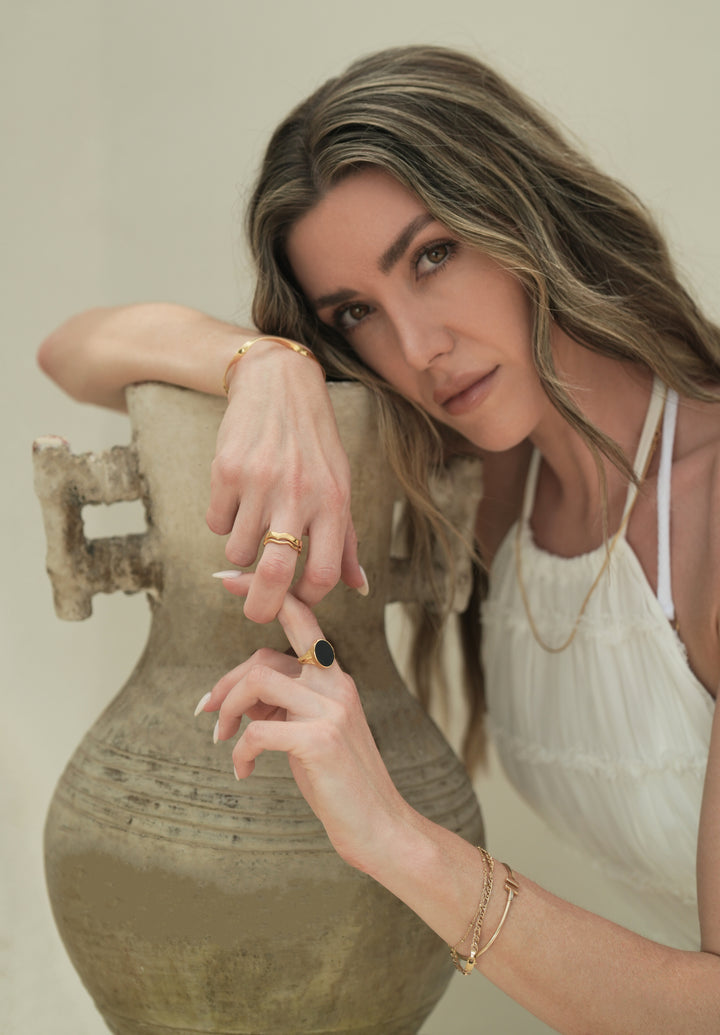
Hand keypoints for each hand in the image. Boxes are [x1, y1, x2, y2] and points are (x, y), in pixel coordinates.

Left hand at [196, 574, 405, 870]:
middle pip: (262, 658)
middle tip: (206, 713)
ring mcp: (331, 709)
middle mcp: (336, 683)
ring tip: (223, 741)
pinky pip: (256, 732)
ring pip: (257, 682)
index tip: (226, 577)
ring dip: (227, 712)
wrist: (382, 828)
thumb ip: (286, 705)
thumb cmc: (342, 782)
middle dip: (225, 684)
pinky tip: (243, 772)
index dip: (263, 591)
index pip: (299, 616)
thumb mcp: (314, 732)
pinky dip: (239, 752)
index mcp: (336, 676)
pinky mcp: (320, 739)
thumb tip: (242, 701)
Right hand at [206, 341, 365, 622]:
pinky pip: (217, 523)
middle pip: (275, 575)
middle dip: (261, 607)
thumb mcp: (340, 486)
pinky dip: (223, 520)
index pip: (324, 574)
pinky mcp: (226, 471)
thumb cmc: (314, 444)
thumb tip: (361, 587)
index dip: (308, 598)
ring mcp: (260, 483)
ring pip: (237, 552)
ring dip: (239, 551)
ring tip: (251, 522)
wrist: (279, 385)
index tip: (297, 599)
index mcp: (333, 503)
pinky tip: (237, 496)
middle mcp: (299, 494)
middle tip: (255, 611)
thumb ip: (347, 541)